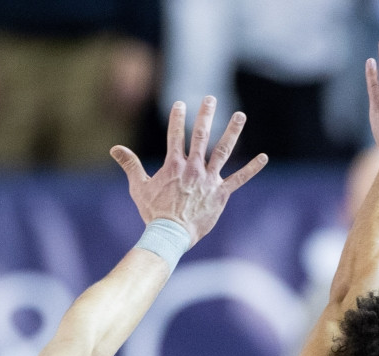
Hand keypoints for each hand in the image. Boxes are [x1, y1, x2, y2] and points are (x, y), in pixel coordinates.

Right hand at [111, 97, 267, 244]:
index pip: (175, 135)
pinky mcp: (221, 193)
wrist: (170, 234)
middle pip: (200, 136)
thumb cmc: (154, 212)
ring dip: (232, 131)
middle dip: (205, 115)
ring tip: (240, 115)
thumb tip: (115, 149)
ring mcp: (209, 179)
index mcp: (174, 165)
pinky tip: (264, 157)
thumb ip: (130, 165)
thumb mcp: (139, 187)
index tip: (179, 104)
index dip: (176, 118)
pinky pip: (239, 179)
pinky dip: (252, 169)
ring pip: (223, 151)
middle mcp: (193, 168)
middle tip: (210, 98)